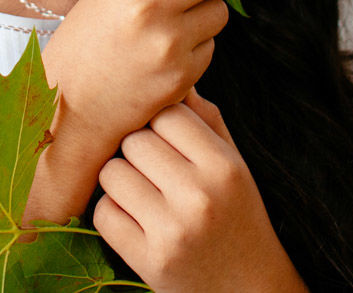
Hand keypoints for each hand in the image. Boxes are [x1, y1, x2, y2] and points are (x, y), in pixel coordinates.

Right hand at [40, 0, 262, 159]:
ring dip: (210, 11)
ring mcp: (168, 44)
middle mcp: (150, 6)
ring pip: (221, 10)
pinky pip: (211, 48)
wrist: (66, 110)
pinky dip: (199, 48)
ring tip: (172, 27)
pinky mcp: (182, 77)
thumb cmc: (86, 44)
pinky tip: (166, 58)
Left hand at [93, 90, 305, 292]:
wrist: (249, 289)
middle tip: (152, 171)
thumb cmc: (237, 216)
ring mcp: (172, 230)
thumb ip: (205, 122)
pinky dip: (113, 215)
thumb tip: (173, 79)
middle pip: (133, 140)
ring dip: (120, 181)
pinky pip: (103, 214)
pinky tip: (136, 222)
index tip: (164, 139)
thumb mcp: (233, 166)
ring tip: (144, 195)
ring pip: (112, 173)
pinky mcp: (148, 260)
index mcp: (223, 167)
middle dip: (136, 152)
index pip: (167, 112)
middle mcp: (199, 196)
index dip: (158, 122)